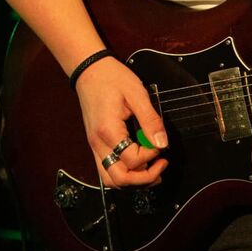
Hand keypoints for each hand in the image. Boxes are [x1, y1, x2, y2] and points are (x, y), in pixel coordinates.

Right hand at [75, 56, 168, 186]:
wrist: (90, 70)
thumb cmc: (112, 78)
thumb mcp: (137, 94)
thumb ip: (150, 120)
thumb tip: (162, 143)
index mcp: (108, 131)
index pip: (132, 160)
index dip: (151, 156)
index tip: (161, 144)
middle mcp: (98, 143)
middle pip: (119, 179)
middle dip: (143, 179)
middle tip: (160, 166)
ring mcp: (94, 145)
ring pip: (111, 179)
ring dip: (132, 180)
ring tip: (151, 170)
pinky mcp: (95, 144)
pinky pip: (107, 169)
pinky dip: (124, 173)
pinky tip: (137, 163)